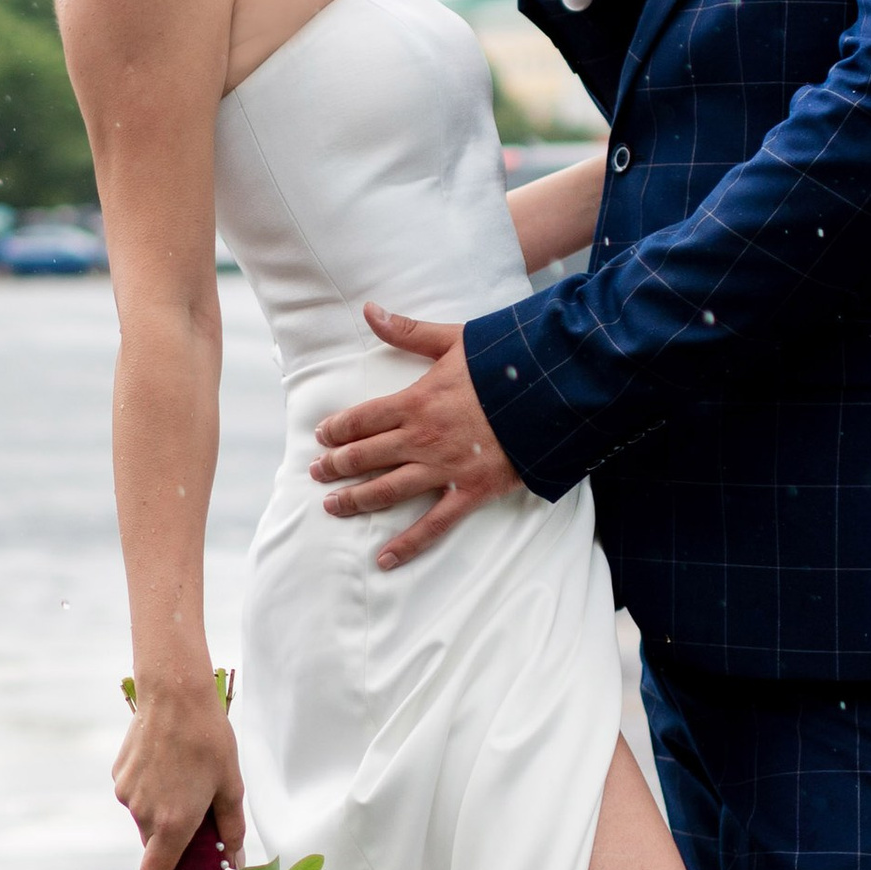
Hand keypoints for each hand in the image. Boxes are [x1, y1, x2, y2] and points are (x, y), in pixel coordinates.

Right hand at [113, 680, 245, 869]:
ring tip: (185, 782)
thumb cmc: (208, 739)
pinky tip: (168, 765)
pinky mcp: (119, 775)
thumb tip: (235, 861)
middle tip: (198, 821)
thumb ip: (231, 829)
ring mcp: (127, 794)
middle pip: (154, 847)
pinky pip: (134, 796)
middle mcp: (143, 814)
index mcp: (173, 823)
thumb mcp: (230, 786)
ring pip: (144, 820)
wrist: (174, 694)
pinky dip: (150, 792)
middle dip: (173, 843)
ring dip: (162, 814)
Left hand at [311, 307, 521, 567]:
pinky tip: (384, 559)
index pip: (361, 420)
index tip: (321, 438)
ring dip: (355, 500)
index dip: (336, 430)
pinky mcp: (469, 492)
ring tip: (332, 506)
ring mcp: (444, 469)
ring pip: (387, 491)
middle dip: (336, 465)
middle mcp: (421, 439)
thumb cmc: (505, 364)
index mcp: (415, 402)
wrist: (553, 393)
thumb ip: (408, 331)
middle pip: (365, 457)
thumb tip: (369, 310)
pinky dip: (407, 544)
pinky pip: (433, 525)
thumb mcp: (454, 340)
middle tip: (317, 472)